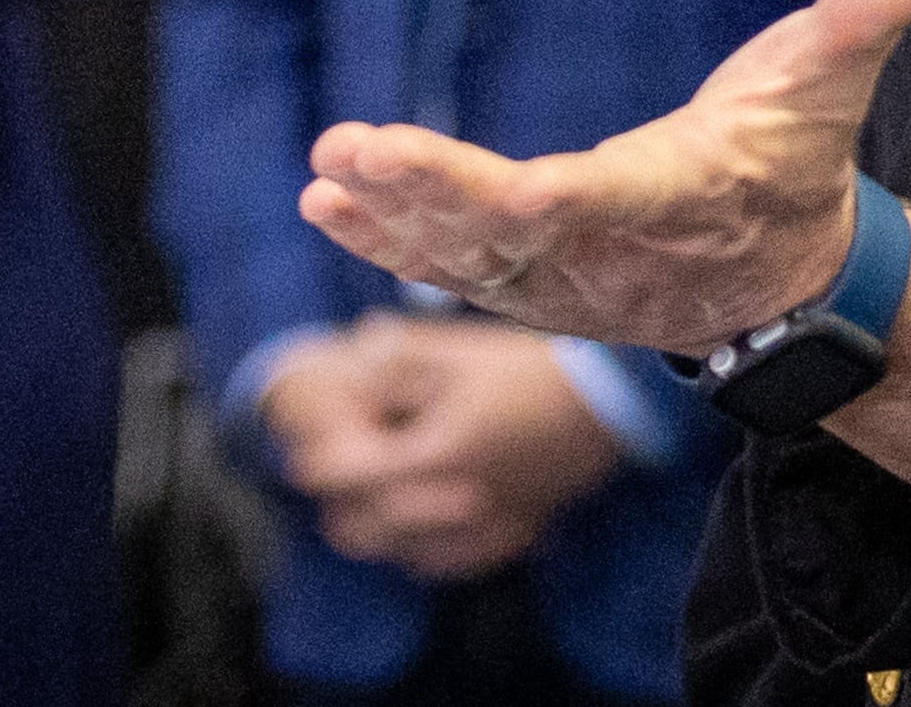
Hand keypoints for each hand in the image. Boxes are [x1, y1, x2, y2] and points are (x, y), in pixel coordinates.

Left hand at [277, 315, 622, 580]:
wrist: (608, 404)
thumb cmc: (531, 372)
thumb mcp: (462, 352)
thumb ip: (404, 356)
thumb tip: (358, 348)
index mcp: (436, 454)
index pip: (355, 476)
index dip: (322, 467)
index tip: (302, 461)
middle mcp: (455, 503)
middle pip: (372, 529)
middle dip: (343, 508)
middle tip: (332, 487)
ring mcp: (487, 526)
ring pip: (408, 555)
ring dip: (380, 534)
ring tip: (366, 510)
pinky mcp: (514, 534)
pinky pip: (453, 562)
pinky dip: (424, 553)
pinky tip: (417, 536)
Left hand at [300, 0, 910, 353]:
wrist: (787, 282)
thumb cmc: (800, 161)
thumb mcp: (836, 80)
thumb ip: (872, 11)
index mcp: (679, 200)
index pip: (606, 200)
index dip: (549, 199)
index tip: (495, 182)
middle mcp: (610, 252)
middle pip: (509, 233)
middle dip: (430, 195)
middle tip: (354, 151)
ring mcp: (564, 279)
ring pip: (466, 255)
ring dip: (393, 215)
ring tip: (327, 170)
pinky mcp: (532, 282)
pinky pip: (449, 265)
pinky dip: (387, 235)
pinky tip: (326, 197)